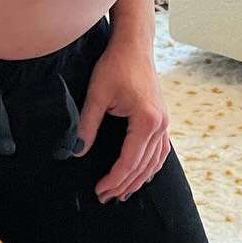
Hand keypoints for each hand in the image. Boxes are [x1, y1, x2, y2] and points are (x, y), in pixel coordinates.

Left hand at [74, 34, 171, 201]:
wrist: (134, 45)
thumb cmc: (116, 65)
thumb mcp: (96, 95)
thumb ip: (87, 125)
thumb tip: (77, 151)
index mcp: (147, 120)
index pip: (130, 161)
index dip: (114, 179)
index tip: (99, 190)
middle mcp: (160, 124)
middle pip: (143, 166)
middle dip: (124, 185)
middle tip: (105, 197)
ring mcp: (164, 122)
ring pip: (155, 162)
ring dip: (138, 180)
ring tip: (121, 192)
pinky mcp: (162, 118)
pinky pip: (160, 151)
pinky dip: (150, 166)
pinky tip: (141, 174)